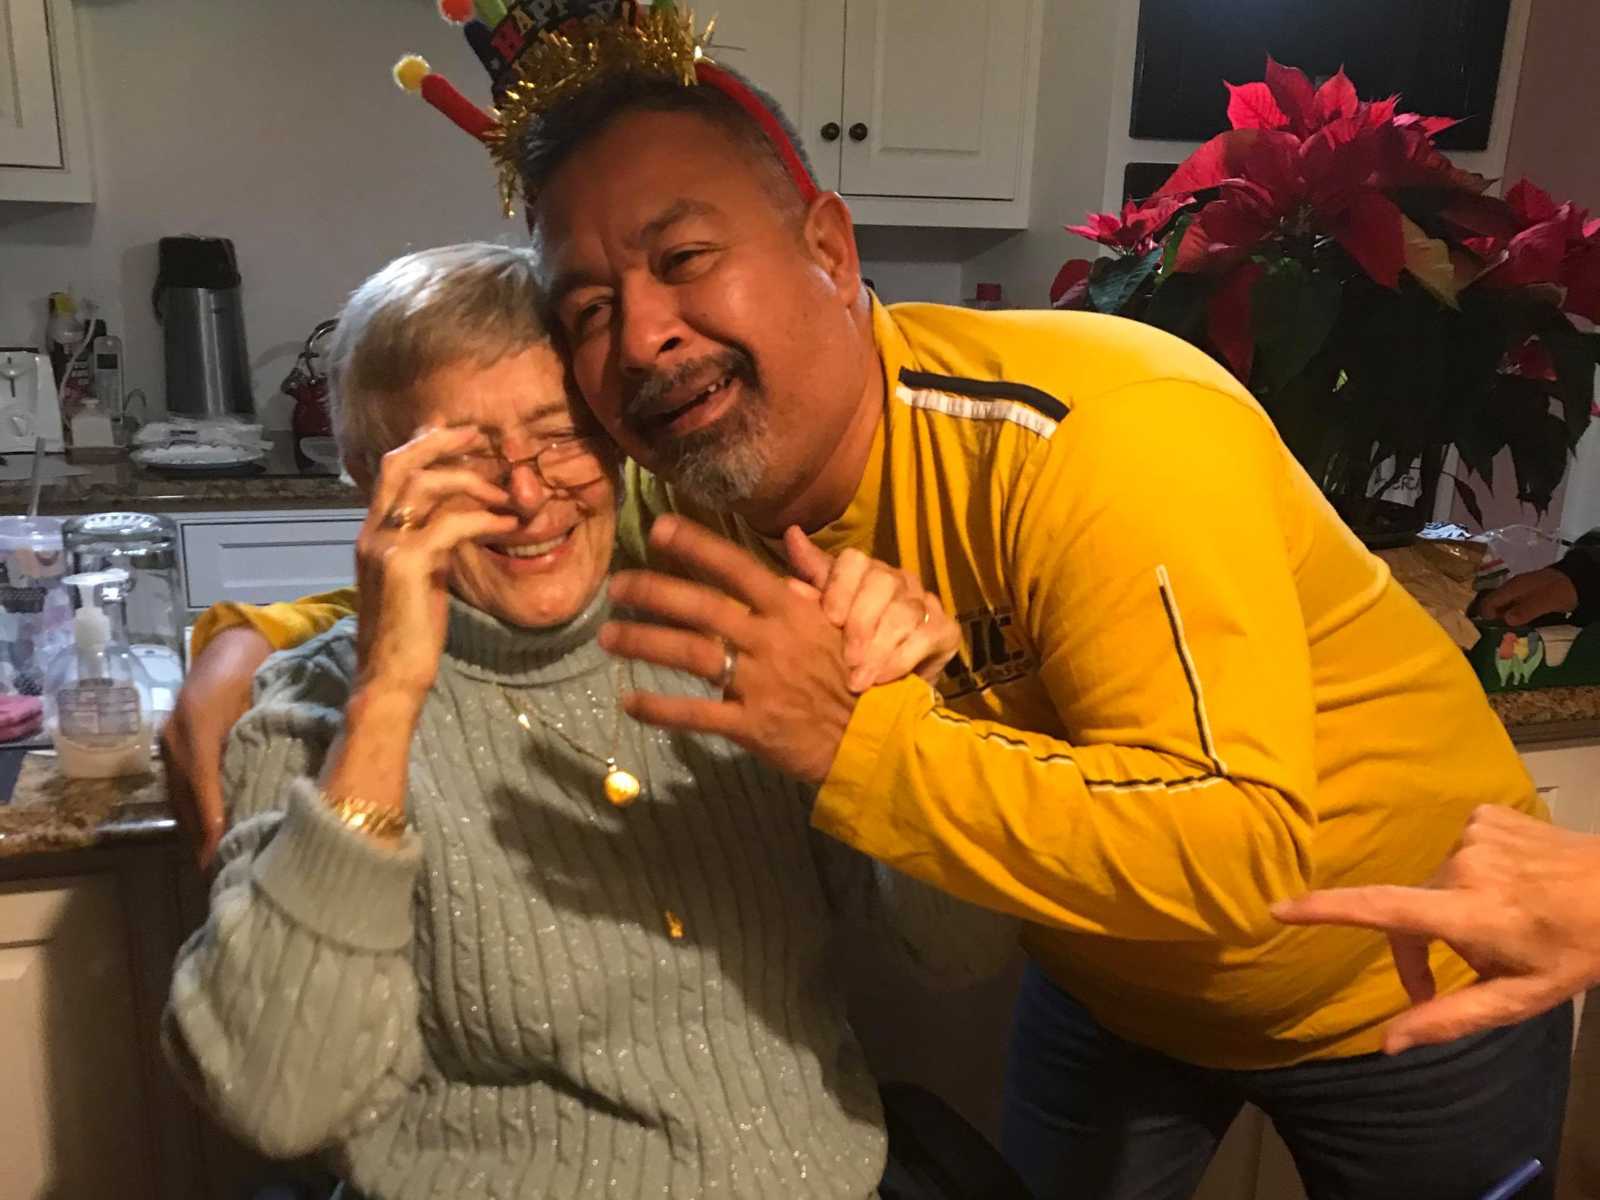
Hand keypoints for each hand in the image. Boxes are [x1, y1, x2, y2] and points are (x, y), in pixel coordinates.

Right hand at [160, 624, 273, 868]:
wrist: (232, 644)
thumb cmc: (256, 670)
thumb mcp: (263, 702)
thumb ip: (269, 740)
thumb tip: (286, 787)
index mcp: (198, 726)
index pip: (204, 786)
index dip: (213, 822)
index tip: (220, 853)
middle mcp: (177, 739)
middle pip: (185, 800)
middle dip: (200, 837)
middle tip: (218, 871)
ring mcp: (171, 743)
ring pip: (180, 798)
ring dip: (194, 830)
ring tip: (212, 862)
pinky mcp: (174, 747)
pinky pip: (180, 788)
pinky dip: (193, 812)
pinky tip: (207, 834)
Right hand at [354, 425, 518, 696]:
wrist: (388, 677)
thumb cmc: (409, 635)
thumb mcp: (419, 578)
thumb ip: (429, 546)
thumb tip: (460, 522)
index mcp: (373, 533)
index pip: (391, 471)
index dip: (424, 445)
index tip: (460, 434)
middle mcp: (372, 532)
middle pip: (400, 462)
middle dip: (441, 441)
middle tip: (481, 435)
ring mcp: (385, 545)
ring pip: (426, 485)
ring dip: (474, 481)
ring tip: (508, 492)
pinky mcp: (407, 564)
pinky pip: (451, 524)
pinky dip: (485, 518)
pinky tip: (509, 524)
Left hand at [598, 515, 858, 783]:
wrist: (875, 738)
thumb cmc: (857, 673)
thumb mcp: (839, 619)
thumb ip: (809, 580)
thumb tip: (792, 536)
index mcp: (792, 610)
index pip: (736, 567)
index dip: (696, 545)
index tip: (659, 530)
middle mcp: (771, 640)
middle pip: (701, 607)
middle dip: (653, 592)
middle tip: (615, 586)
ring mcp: (760, 684)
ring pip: (691, 655)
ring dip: (644, 642)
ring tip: (608, 637)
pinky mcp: (752, 726)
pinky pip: (696, 715)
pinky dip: (659, 708)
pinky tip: (629, 701)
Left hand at [782, 527, 958, 691]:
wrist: (886, 690)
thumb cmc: (846, 650)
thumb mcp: (821, 619)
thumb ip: (811, 582)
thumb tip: (791, 534)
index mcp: (864, 572)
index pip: (854, 560)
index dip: (841, 587)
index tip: (830, 619)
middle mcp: (897, 580)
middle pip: (882, 582)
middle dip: (862, 622)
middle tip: (848, 657)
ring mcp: (925, 602)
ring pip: (905, 612)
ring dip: (879, 648)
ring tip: (859, 679)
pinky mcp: (946, 628)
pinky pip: (926, 636)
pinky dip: (901, 659)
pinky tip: (884, 678)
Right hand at [1273, 805, 1599, 1051]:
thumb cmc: (1578, 951)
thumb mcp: (1523, 998)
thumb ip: (1450, 1019)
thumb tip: (1387, 1044)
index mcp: (1470, 913)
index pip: (1385, 911)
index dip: (1328, 911)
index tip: (1280, 910)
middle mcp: (1463, 865)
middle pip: (1412, 909)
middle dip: (1428, 944)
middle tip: (1474, 968)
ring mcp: (1474, 833)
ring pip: (1437, 881)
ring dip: (1453, 907)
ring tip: (1503, 920)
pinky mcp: (1485, 814)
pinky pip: (1458, 850)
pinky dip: (1472, 872)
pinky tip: (1509, 883)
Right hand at [1472, 567, 1577, 625]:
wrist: (1577, 580)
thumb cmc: (1558, 591)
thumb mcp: (1543, 602)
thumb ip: (1525, 610)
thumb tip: (1506, 620)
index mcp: (1512, 588)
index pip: (1489, 601)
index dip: (1486, 615)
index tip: (1491, 630)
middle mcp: (1512, 588)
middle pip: (1495, 604)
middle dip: (1494, 618)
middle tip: (1499, 634)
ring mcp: (1520, 591)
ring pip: (1505, 606)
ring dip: (1505, 618)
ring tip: (1509, 632)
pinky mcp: (1528, 595)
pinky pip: (1515, 607)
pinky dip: (1515, 615)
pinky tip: (1521, 624)